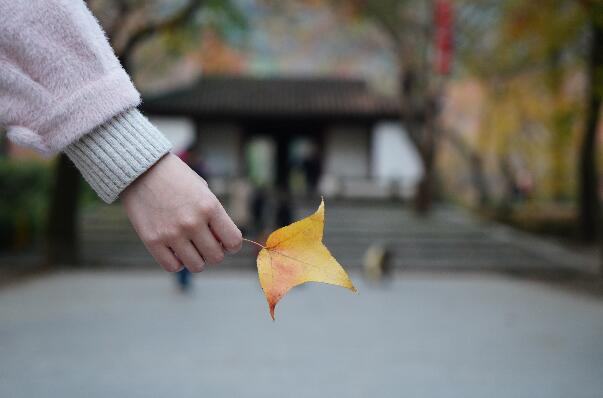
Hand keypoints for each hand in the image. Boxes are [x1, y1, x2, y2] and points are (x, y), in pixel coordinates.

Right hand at [121, 153, 241, 272]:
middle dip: (214, 253)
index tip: (225, 242)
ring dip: (196, 259)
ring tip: (190, 247)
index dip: (232, 245)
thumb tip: (222, 243)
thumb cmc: (177, 179)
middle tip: (205, 244)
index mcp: (210, 207)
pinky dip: (177, 262)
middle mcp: (193, 222)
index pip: (233, 241)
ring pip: (196, 266)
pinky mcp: (152, 241)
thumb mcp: (203, 190)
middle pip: (216, 257)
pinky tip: (175, 249)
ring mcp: (172, 233)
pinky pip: (172, 267)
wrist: (141, 169)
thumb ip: (215, 216)